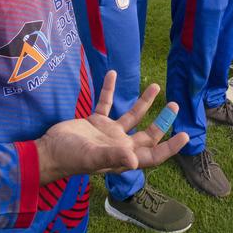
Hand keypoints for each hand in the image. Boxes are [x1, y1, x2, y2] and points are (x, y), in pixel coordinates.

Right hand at [35, 71, 188, 183]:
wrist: (47, 150)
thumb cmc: (70, 158)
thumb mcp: (92, 157)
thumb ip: (113, 156)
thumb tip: (134, 160)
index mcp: (123, 156)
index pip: (153, 154)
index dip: (170, 147)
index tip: (184, 135)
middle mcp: (119, 145)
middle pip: (147, 134)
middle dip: (162, 121)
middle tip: (174, 105)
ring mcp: (107, 133)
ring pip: (131, 116)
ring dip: (143, 102)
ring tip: (155, 85)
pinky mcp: (94, 121)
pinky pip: (106, 103)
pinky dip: (109, 89)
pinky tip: (112, 73)